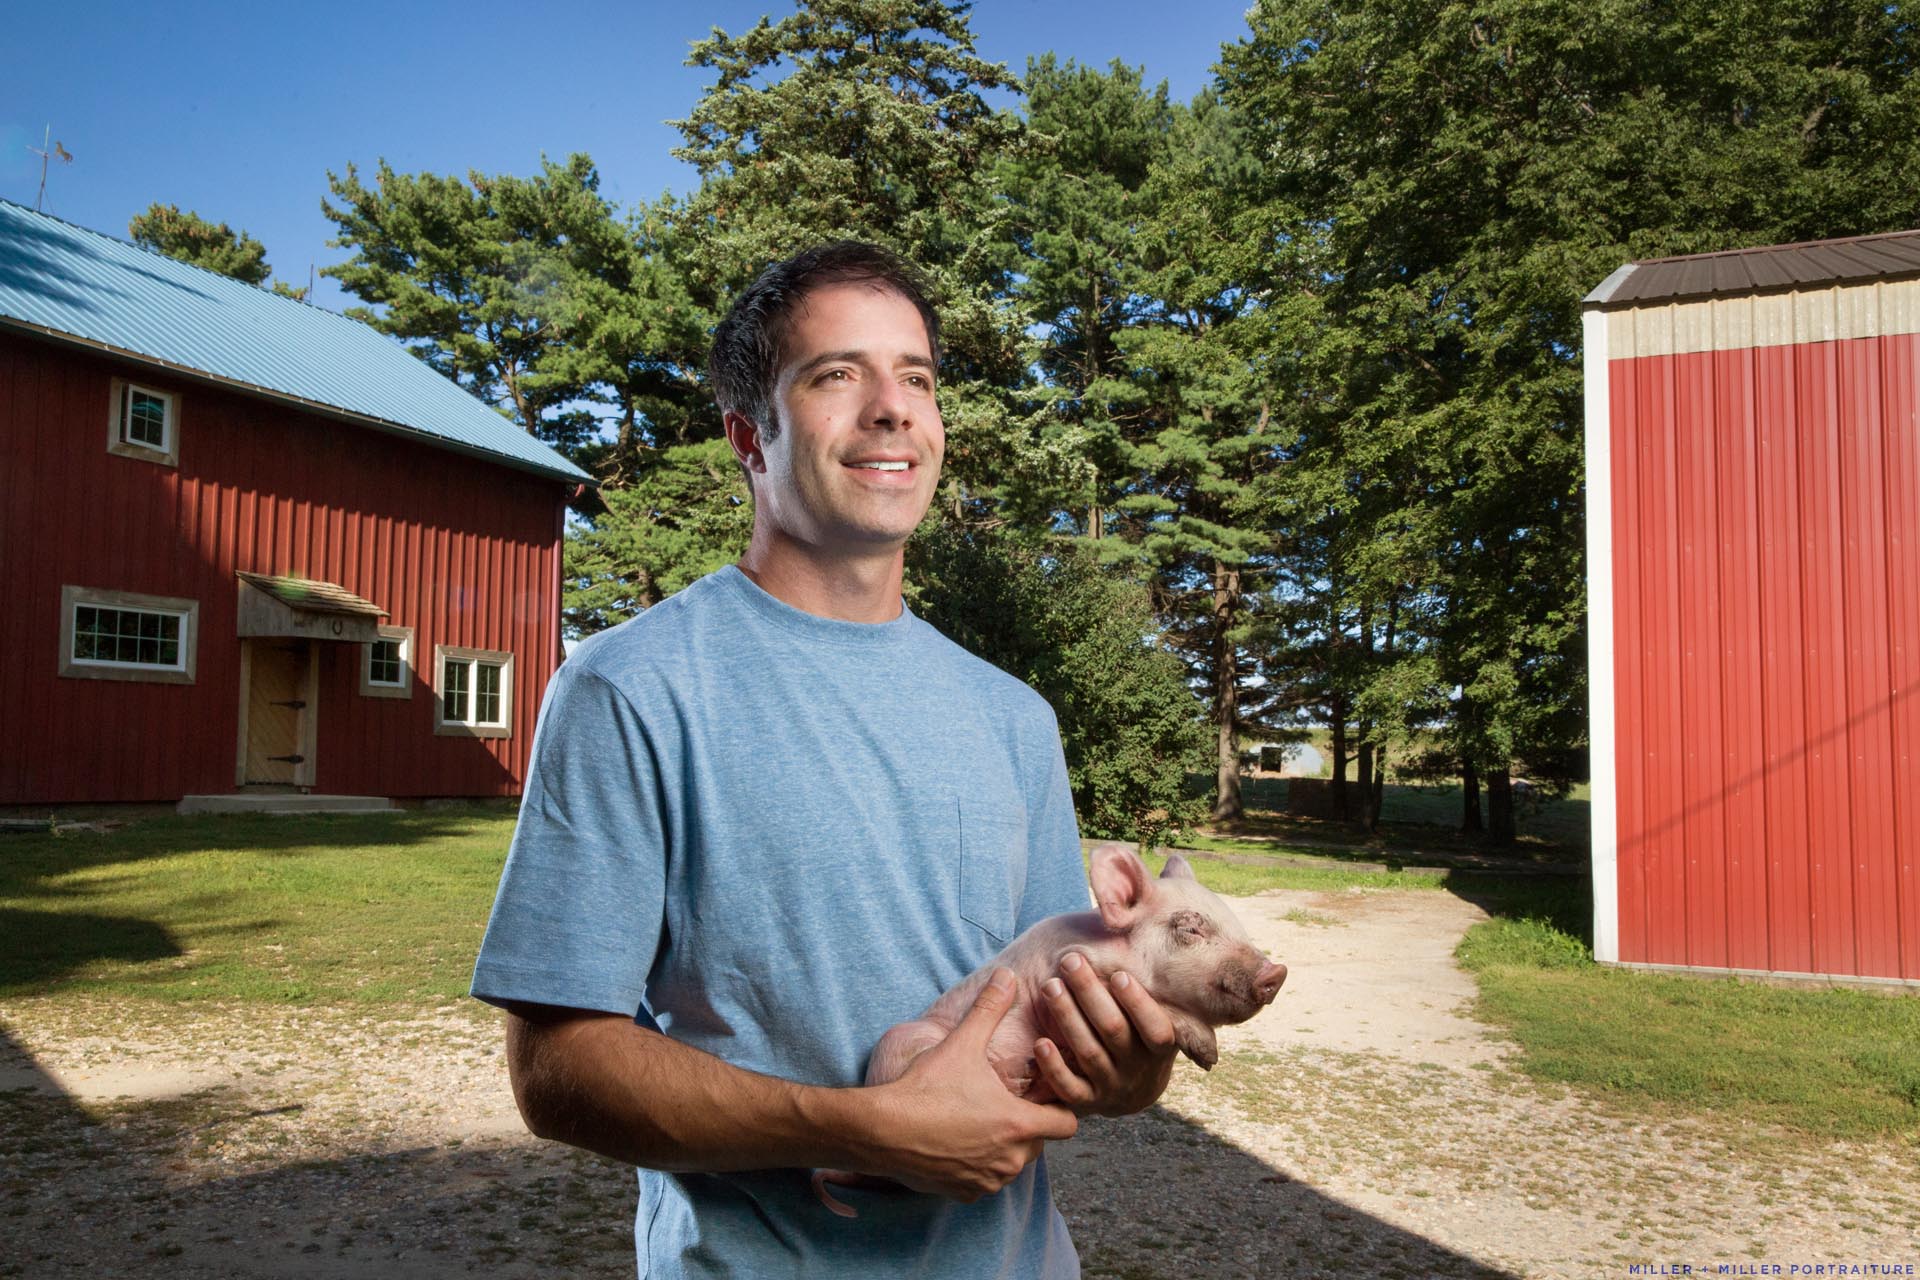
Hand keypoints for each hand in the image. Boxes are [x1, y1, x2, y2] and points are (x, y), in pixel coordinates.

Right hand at [866, 968, 1078, 1202]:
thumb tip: (1008, 976)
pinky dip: (978, 1165)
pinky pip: (985, 1181)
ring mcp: (988, 1180)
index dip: (1057, 1107)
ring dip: (1003, 1146)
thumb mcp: (961, 1044)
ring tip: (977, 1119)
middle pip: (1039, 1143)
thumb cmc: (925, 1088)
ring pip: (1012, 1164)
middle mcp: (1010, 1159)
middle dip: (1027, 1124)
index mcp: (1019, 1124)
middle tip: (1003, 1101)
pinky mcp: (964, 1194)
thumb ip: (990, 1009)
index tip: (1038, 1094)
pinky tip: (956, 1140)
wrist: (881, 1130)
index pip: (1067, 1124)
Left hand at [1032, 952, 1176, 1116]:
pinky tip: (1040, 1042)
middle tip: (1070, 961)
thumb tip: (1134, 927)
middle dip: (1090, 993)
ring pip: (1088, 1053)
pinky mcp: (1086, 1101)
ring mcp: (1111, 1086)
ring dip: (1068, 1017)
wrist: (1132, 1090)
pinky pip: (1069, 1089)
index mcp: (1159, 1048)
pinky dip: (1054, 1067)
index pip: (1156, 1028)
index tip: (1119, 975)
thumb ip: (1149, 988)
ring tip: (1050, 986)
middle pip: (1114, 1031)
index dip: (1139, 1004)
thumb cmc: (1140, 1036)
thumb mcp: (1157, 1018)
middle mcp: (1137, 1069)